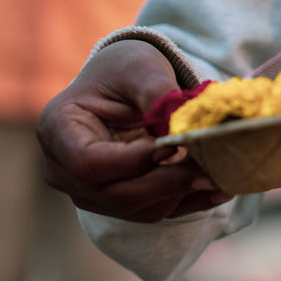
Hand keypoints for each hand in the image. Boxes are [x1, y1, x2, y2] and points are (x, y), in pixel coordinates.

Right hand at [37, 39, 231, 220]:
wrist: (127, 83)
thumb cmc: (126, 69)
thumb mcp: (141, 69)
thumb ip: (158, 95)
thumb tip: (184, 132)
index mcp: (58, 131)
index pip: (91, 165)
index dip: (137, 162)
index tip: (178, 144)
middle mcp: (65, 170)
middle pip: (119, 196)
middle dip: (171, 183)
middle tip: (213, 166)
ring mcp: (92, 193)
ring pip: (142, 210)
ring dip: (185, 193)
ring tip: (220, 170)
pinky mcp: (122, 203)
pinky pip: (159, 212)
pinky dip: (192, 201)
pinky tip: (221, 187)